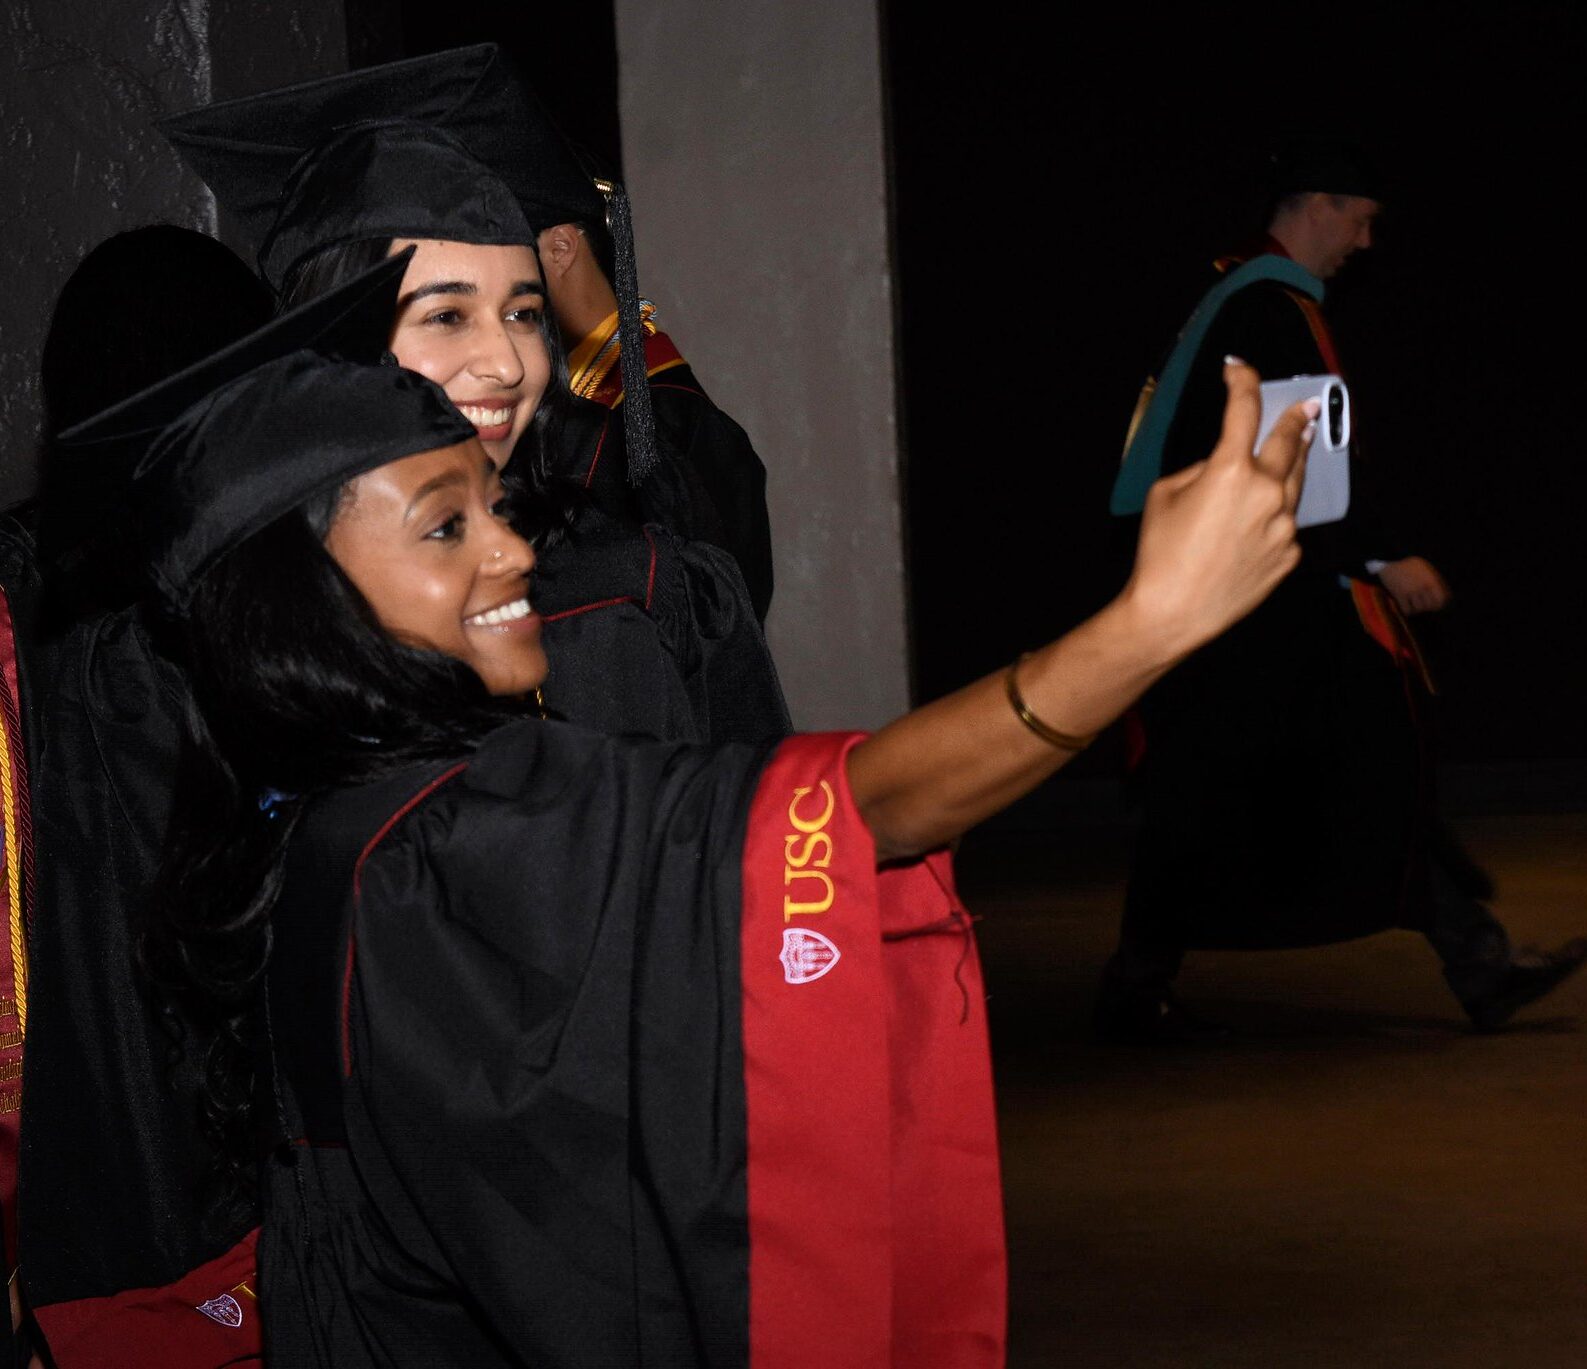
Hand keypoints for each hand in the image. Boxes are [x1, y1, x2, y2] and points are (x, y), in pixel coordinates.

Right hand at [1120, 360, 1307, 659]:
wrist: (1174, 613)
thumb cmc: (1160, 554)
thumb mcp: (1165, 495)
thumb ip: (1201, 470)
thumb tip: (1223, 466)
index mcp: (1230, 470)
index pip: (1243, 409)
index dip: (1242, 381)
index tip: (1239, 369)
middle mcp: (1266, 492)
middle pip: (1289, 442)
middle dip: (1295, 419)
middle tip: (1305, 406)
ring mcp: (1283, 525)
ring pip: (1295, 482)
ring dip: (1295, 461)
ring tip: (1299, 445)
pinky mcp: (1289, 554)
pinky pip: (1287, 523)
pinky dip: (1276, 514)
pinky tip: (1260, 521)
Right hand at [1377, 555, 1449, 614]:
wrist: (1388, 563)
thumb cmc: (1408, 566)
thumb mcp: (1425, 568)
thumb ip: (1435, 580)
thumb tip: (1446, 596)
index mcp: (1431, 580)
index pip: (1441, 599)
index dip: (1439, 604)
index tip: (1434, 605)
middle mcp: (1422, 586)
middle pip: (1430, 606)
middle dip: (1427, 607)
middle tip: (1423, 605)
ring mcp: (1411, 591)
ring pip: (1419, 609)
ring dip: (1416, 609)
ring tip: (1413, 605)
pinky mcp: (1399, 595)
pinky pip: (1407, 610)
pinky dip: (1407, 611)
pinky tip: (1406, 607)